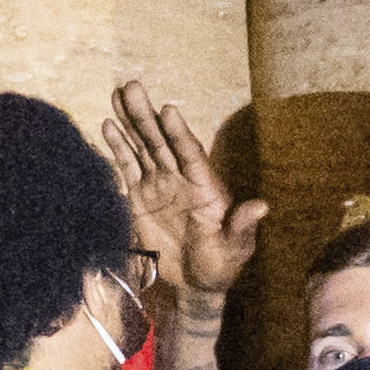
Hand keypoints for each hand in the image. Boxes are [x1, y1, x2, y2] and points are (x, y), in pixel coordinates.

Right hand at [106, 78, 266, 308]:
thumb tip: (262, 207)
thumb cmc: (220, 265)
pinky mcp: (140, 197)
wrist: (194, 283)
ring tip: (117, 93)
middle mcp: (180, 178)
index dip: (179, 133)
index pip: (190, 153)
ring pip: (142, 146)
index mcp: (205, 186)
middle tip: (132, 85)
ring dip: (130, 121)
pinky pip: (127, 167)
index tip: (168, 109)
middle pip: (161, 141)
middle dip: (146, 114)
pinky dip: (117, 147)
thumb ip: (242, 227)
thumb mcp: (235, 249)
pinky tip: (108, 125)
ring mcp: (159, 185)